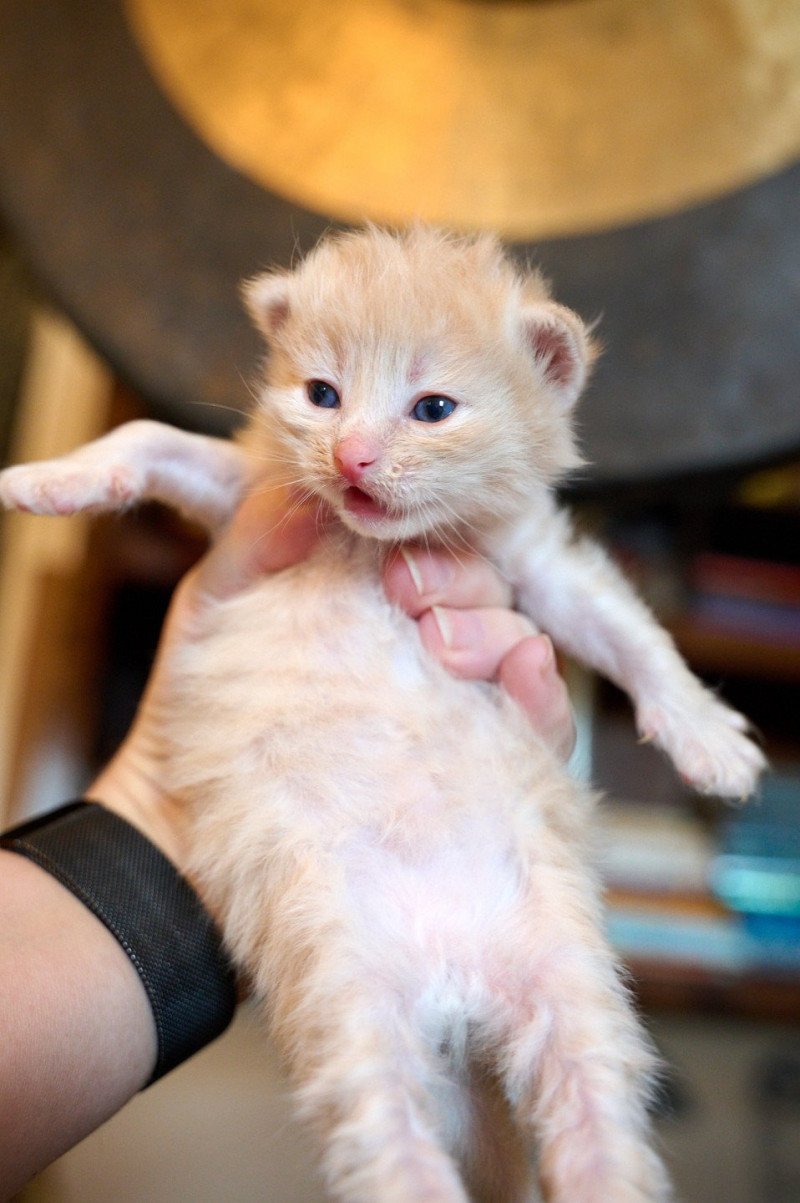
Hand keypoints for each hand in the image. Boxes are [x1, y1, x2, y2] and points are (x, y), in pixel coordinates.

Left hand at [91, 492, 574, 872]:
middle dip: (456, 574)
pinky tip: (520, 679)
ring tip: (442, 648)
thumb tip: (305, 498)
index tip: (382, 560)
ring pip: (517, 637)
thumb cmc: (198, 724)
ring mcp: (460, 704)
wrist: (204, 839)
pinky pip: (543, 715)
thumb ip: (250, 545)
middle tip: (407, 593)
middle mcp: (420, 649)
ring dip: (493, 626)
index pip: (419, 547)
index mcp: (366, 606)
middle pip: (478, 583)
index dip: (414, 541)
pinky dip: (542, 690)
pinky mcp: (493, 763)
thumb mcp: (212, 618)